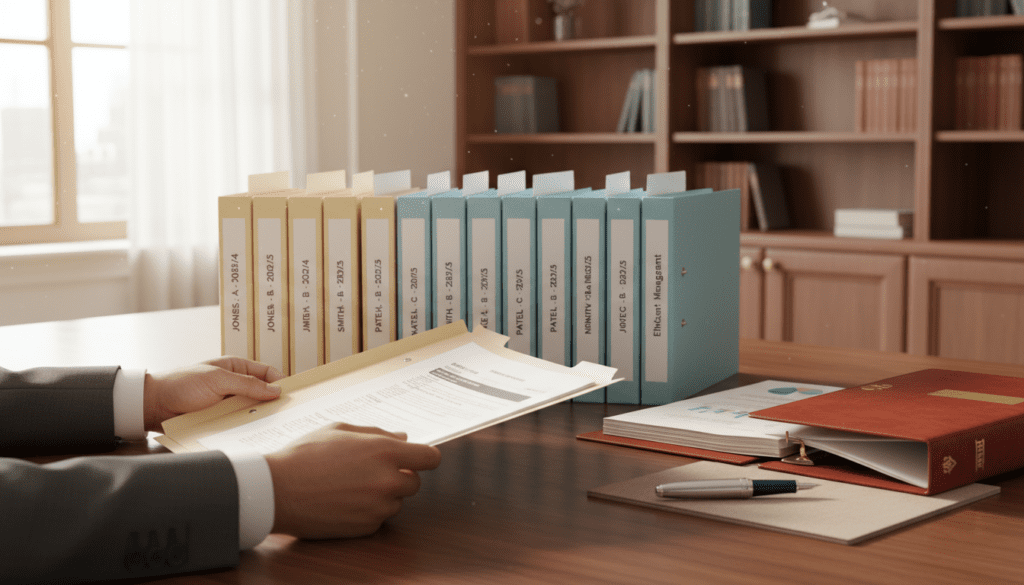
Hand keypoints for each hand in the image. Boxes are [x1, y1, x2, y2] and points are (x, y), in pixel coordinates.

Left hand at [143, 356, 283, 430]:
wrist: (153, 405)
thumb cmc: (182, 384)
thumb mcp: (218, 380)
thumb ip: (247, 385)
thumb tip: (276, 391)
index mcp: (236, 368)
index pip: (267, 373)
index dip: (281, 382)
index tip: (294, 394)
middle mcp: (235, 385)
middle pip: (262, 394)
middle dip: (273, 403)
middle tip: (288, 415)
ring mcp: (228, 404)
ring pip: (252, 411)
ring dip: (260, 418)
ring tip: (275, 428)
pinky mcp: (221, 420)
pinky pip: (239, 424)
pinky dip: (247, 428)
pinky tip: (256, 435)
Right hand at [265, 423, 441, 538]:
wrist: (276, 491)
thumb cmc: (304, 455)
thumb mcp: (340, 431)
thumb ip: (377, 434)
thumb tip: (402, 438)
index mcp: (385, 452)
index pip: (430, 458)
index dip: (425, 457)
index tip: (418, 458)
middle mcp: (387, 481)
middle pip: (415, 482)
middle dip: (399, 476)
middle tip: (371, 470)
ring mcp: (378, 507)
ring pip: (396, 502)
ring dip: (383, 495)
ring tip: (351, 485)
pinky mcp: (366, 527)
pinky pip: (379, 519)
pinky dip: (368, 512)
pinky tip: (344, 501)